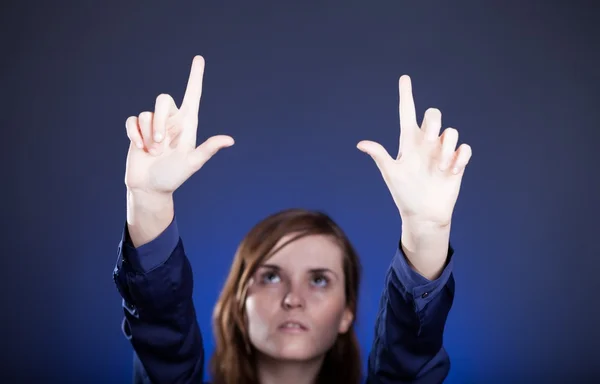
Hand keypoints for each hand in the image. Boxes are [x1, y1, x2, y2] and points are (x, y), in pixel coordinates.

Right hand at [124, 55, 233, 195]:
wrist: (151, 188)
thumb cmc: (174, 176)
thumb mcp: (192, 163)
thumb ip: (208, 149)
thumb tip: (230, 140)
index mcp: (187, 124)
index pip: (193, 95)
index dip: (195, 77)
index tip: (199, 58)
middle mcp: (171, 120)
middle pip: (163, 99)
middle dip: (160, 120)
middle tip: (162, 144)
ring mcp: (153, 124)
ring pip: (147, 113)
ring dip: (149, 134)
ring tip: (153, 152)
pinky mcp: (137, 130)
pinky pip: (132, 120)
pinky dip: (135, 134)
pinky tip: (140, 148)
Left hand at [357, 75, 471, 227]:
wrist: (423, 214)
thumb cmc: (404, 193)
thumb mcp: (391, 174)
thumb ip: (380, 156)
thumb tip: (361, 144)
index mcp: (409, 142)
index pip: (407, 113)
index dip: (406, 95)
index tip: (404, 78)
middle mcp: (427, 143)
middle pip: (434, 115)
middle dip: (433, 123)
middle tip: (428, 141)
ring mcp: (443, 151)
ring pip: (452, 131)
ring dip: (446, 148)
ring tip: (439, 167)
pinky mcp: (457, 162)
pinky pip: (465, 148)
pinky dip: (459, 157)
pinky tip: (451, 171)